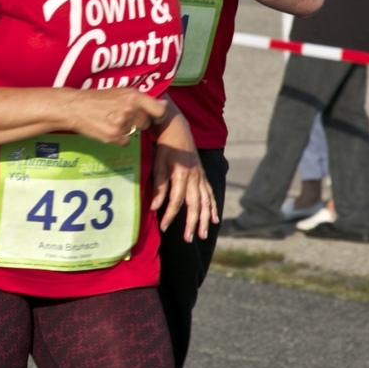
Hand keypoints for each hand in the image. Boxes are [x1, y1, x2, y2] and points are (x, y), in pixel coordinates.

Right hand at [67, 87, 165, 144]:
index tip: (155, 117)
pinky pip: (125, 142)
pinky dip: (119, 139)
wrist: (75, 107)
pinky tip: (108, 129)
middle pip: (146, 123)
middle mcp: (130, 109)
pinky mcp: (114, 136)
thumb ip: (141, 99)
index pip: (160, 110)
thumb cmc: (97, 98)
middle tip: (124, 116)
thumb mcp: (120, 91)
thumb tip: (164, 104)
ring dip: (128, 130)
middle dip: (138, 122)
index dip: (159, 115)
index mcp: (134, 96)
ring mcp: (122, 124)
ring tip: (113, 121)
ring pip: (135, 132)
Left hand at [151, 111, 216, 241]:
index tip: (164, 227)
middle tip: (188, 239)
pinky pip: (210, 194)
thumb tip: (155, 207)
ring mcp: (201, 177)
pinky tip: (214, 220)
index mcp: (182, 174)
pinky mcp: (203, 176)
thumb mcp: (158, 164)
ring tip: (202, 235)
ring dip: (204, 219)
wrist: (178, 128)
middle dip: (192, 223)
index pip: (177, 200)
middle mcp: (194, 177)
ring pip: (206, 202)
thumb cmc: (165, 146)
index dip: (170, 214)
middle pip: (195, 204)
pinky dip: (213, 207)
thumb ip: (158, 186)